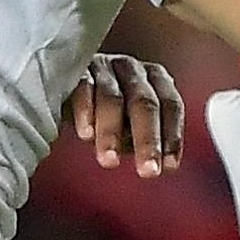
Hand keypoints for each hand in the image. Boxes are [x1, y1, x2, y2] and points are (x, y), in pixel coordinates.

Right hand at [65, 53, 183, 178]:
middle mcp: (133, 69)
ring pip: (112, 98)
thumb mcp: (131, 123)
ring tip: (110, 161)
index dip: (172, 135)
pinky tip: (86, 135)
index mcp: (155, 78)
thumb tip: (162, 165)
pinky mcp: (77, 70)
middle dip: (147, 139)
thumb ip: (145, 137)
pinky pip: (84, 89)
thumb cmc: (108, 112)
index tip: (169, 166)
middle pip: (144, 103)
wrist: (68, 86)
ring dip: (112, 132)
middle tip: (148, 171)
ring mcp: (104, 67)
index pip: (171, 105)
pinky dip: (86, 112)